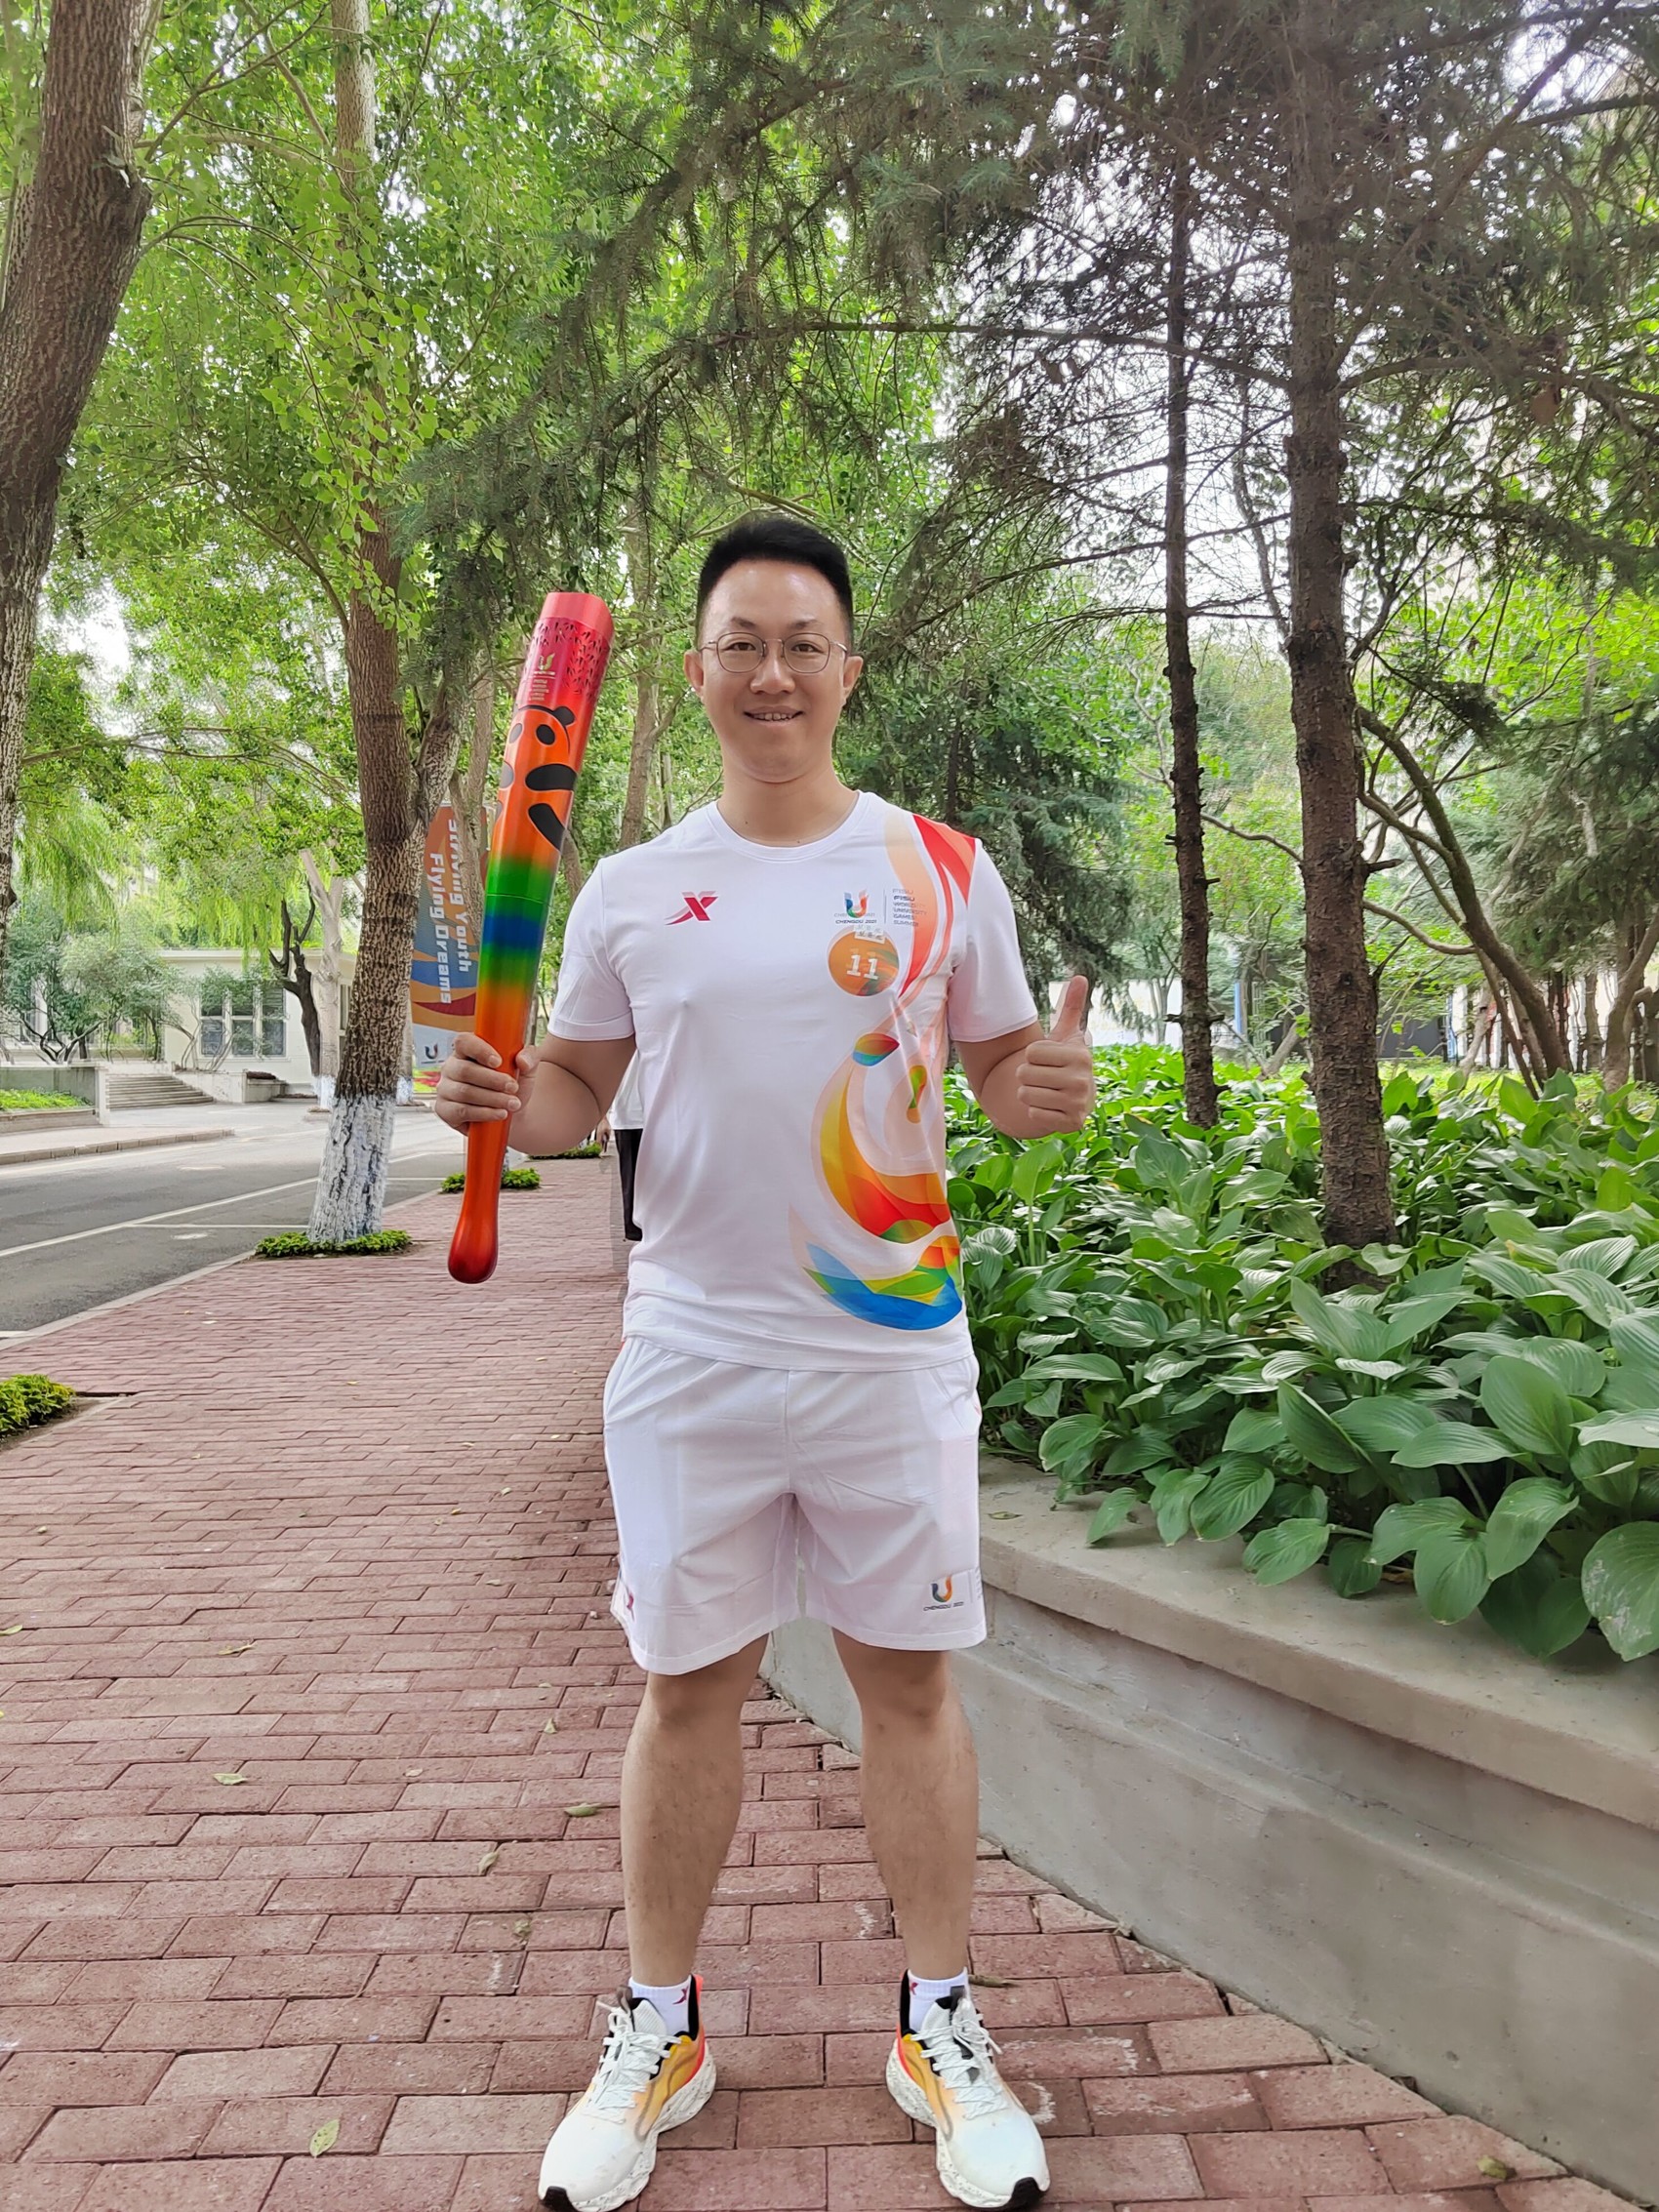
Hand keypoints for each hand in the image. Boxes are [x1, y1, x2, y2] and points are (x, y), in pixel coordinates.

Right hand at [434, 1034, 537, 1130]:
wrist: (510, 1114)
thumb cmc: (511, 1086)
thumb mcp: (526, 1069)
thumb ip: (530, 1057)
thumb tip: (522, 1060)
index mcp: (466, 1051)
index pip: (464, 1042)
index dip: (479, 1050)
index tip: (498, 1061)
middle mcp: (452, 1068)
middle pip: (465, 1070)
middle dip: (493, 1080)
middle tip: (513, 1087)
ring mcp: (445, 1089)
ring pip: (464, 1092)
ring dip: (492, 1099)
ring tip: (512, 1104)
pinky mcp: (445, 1110)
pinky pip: (461, 1111)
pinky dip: (484, 1113)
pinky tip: (500, 1114)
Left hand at [1015, 974, 1094, 1132]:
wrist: (1076, 1097)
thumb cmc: (1065, 1061)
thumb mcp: (1067, 1035)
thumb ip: (1071, 1006)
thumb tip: (1079, 976)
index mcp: (1080, 1055)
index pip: (1031, 1052)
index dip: (1032, 1055)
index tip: (1047, 1059)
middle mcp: (1082, 1079)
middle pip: (1025, 1073)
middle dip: (1027, 1075)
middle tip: (1043, 1076)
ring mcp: (1078, 1103)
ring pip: (1025, 1094)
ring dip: (1028, 1093)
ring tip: (1044, 1090)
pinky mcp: (1071, 1123)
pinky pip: (1033, 1114)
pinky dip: (1035, 1111)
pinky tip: (1049, 1106)